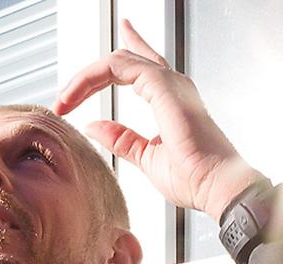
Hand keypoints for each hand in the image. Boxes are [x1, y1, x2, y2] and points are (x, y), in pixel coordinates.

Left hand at [53, 19, 266, 220]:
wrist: (217, 187)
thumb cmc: (195, 178)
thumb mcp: (147, 158)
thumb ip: (122, 139)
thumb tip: (94, 127)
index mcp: (172, 101)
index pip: (139, 69)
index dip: (106, 72)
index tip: (75, 94)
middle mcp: (173, 86)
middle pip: (128, 57)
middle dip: (91, 73)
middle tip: (66, 95)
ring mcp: (170, 83)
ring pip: (118, 60)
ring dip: (86, 78)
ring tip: (65, 99)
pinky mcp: (163, 86)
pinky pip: (119, 66)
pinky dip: (93, 77)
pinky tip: (75, 95)